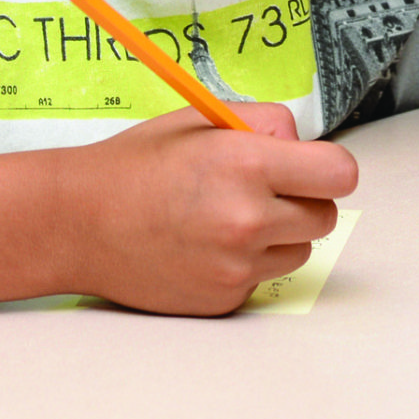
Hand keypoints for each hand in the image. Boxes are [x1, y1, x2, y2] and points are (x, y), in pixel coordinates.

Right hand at [63, 103, 356, 314]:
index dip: (328, 169)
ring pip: (299, 251)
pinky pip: (262, 278)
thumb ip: (265, 123)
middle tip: (263, 189)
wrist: (79, 223)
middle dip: (303, 200)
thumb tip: (303, 142)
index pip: (339, 174)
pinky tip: (204, 245)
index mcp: (247, 164)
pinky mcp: (225, 299)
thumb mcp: (202, 119)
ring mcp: (237, 266)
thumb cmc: (136, 166)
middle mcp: (247, 219)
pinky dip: (245, 264)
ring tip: (225, 217)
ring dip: (278, 235)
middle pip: (326, 217)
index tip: (313, 167)